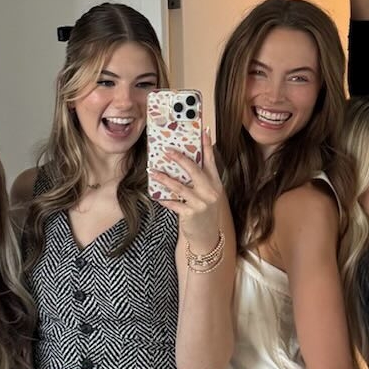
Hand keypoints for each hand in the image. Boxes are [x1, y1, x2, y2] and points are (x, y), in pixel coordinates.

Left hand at [152, 128, 225, 252]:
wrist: (207, 237)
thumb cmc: (205, 212)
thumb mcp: (208, 195)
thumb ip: (201, 180)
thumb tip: (185, 163)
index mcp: (216, 184)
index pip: (211, 161)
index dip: (207, 146)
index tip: (204, 131)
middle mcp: (210, 192)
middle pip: (194, 170)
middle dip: (180, 159)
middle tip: (167, 151)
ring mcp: (201, 203)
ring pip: (179, 186)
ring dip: (164, 178)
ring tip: (153, 171)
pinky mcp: (190, 213)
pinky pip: (173, 203)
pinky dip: (164, 198)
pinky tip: (156, 194)